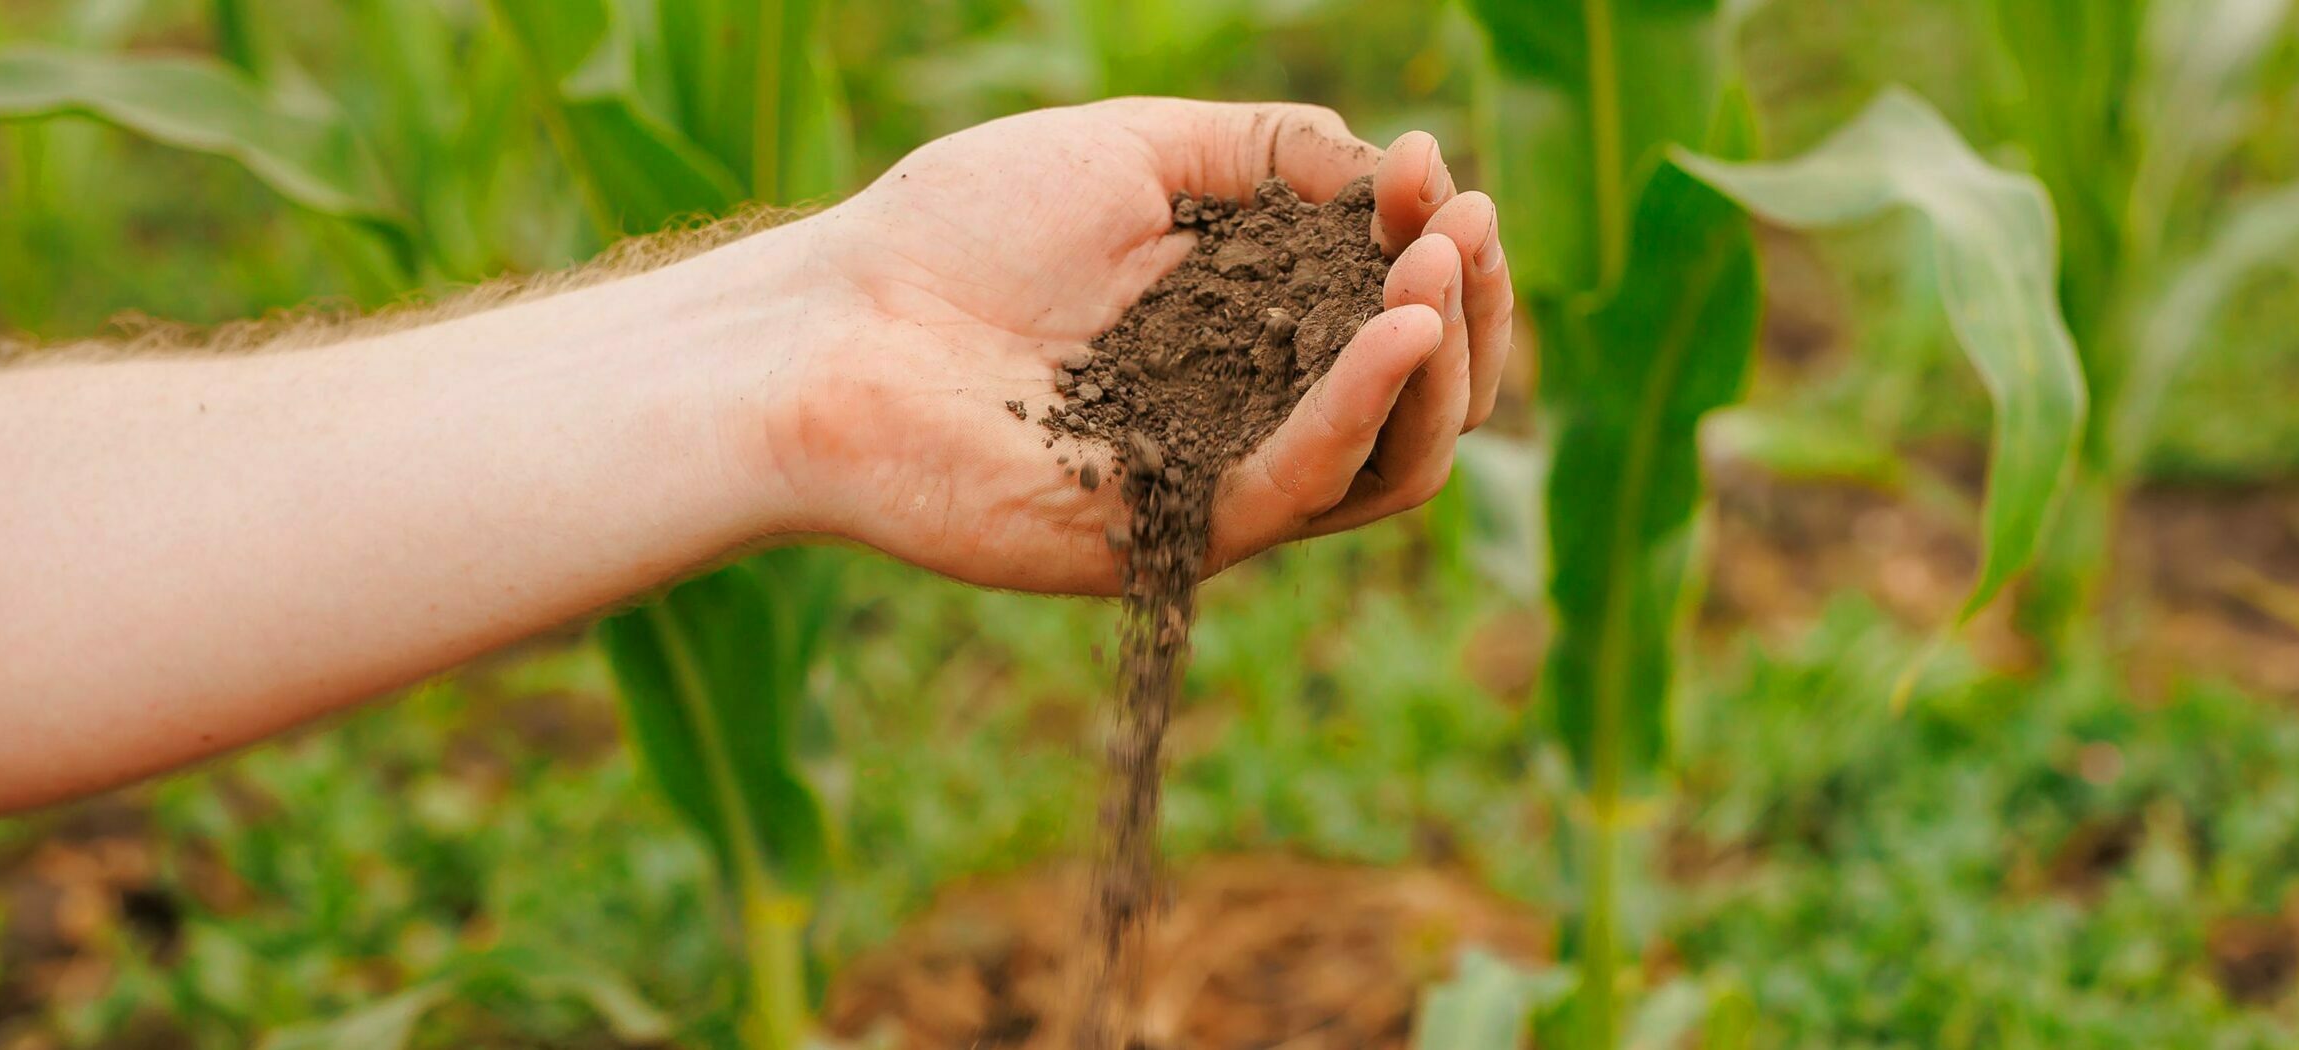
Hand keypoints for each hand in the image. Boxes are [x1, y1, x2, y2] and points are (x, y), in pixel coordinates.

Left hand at [765, 97, 1515, 594]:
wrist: (829, 328)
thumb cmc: (953, 232)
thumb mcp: (1128, 151)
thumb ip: (1262, 151)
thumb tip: (1384, 166)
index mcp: (1244, 323)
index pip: (1389, 302)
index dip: (1429, 236)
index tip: (1430, 168)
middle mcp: (1247, 410)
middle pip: (1419, 394)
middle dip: (1469, 305)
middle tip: (1465, 225)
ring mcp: (1215, 482)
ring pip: (1388, 461)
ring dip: (1440, 364)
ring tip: (1439, 268)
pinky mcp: (1174, 539)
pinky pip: (1301, 488)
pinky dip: (1361, 408)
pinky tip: (1397, 329)